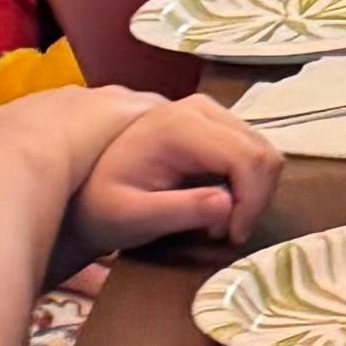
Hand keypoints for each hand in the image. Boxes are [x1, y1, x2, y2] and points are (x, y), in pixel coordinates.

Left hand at [66, 97, 281, 258]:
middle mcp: (200, 108)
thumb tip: (229, 205)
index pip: (247, 158)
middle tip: (227, 233)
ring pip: (263, 151)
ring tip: (220, 222)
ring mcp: (208, 112)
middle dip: (256, 199)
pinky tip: (218, 204)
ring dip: (253, 193)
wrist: (82, 189)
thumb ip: (179, 210)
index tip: (231, 237)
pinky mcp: (212, 123)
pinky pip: (250, 151)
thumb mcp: (133, 217)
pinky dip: (247, 183)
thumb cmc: (101, 206)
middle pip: (263, 152)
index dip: (251, 202)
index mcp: (180, 125)